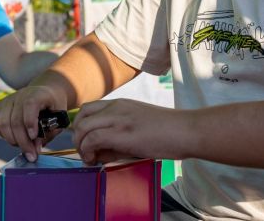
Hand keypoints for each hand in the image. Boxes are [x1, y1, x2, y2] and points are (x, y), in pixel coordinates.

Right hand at [0, 85, 66, 161]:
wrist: (45, 93)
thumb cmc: (53, 107)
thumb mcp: (58, 118)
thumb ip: (49, 133)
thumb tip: (35, 149)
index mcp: (38, 94)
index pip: (29, 105)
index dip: (30, 122)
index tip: (34, 137)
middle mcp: (21, 94)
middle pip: (15, 120)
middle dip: (23, 142)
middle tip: (32, 155)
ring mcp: (8, 100)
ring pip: (3, 124)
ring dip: (13, 141)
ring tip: (25, 147)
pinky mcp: (0, 106)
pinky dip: (5, 136)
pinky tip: (16, 140)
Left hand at [72, 99, 187, 164]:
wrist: (186, 130)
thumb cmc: (168, 132)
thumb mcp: (139, 125)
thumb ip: (118, 134)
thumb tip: (99, 151)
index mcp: (120, 104)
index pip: (88, 109)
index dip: (82, 127)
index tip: (86, 142)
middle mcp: (116, 107)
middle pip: (81, 116)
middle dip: (77, 136)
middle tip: (85, 152)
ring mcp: (118, 118)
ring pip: (83, 127)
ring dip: (80, 145)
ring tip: (90, 158)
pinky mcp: (122, 133)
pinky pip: (93, 139)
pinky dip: (87, 151)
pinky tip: (94, 160)